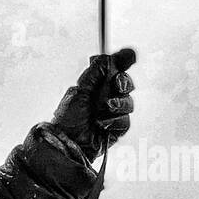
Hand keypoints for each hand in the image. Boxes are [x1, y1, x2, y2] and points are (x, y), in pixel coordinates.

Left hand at [50, 47, 135, 161]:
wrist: (68, 142)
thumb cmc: (68, 117)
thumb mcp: (79, 89)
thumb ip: (95, 72)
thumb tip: (108, 56)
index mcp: (96, 84)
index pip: (114, 69)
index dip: (124, 61)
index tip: (130, 56)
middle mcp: (106, 97)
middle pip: (126, 83)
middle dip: (123, 83)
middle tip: (116, 86)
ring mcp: (113, 113)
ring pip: (129, 102)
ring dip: (119, 104)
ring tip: (105, 108)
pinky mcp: (117, 128)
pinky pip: (126, 121)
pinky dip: (116, 121)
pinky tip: (103, 124)